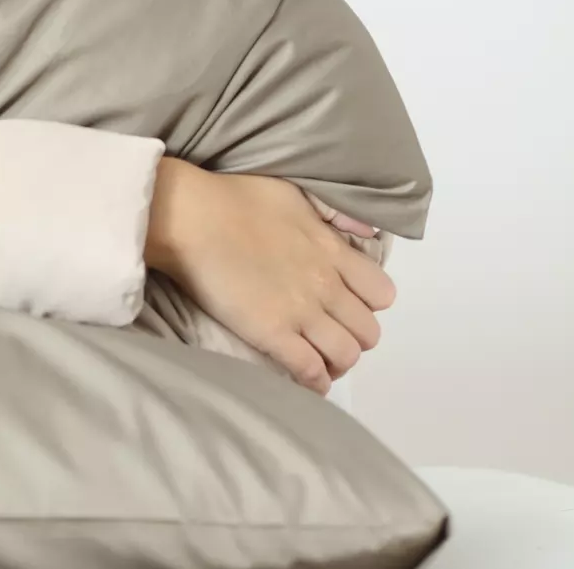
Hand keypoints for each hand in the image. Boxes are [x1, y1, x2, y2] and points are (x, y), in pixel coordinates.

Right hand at [146, 160, 394, 394]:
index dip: (369, 304)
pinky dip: (315, 382)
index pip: (382, 294)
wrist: (190, 217)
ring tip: (318, 359)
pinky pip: (310, 371)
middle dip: (354, 336)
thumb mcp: (295, 192)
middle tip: (330, 334)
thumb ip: (334, 213)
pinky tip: (307, 381)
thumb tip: (368, 233)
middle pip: (368, 332)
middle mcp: (326, 287)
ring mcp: (301, 313)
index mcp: (334, 252)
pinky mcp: (272, 334)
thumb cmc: (235, 198)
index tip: (348, 303)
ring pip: (346, 355)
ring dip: (337, 362)